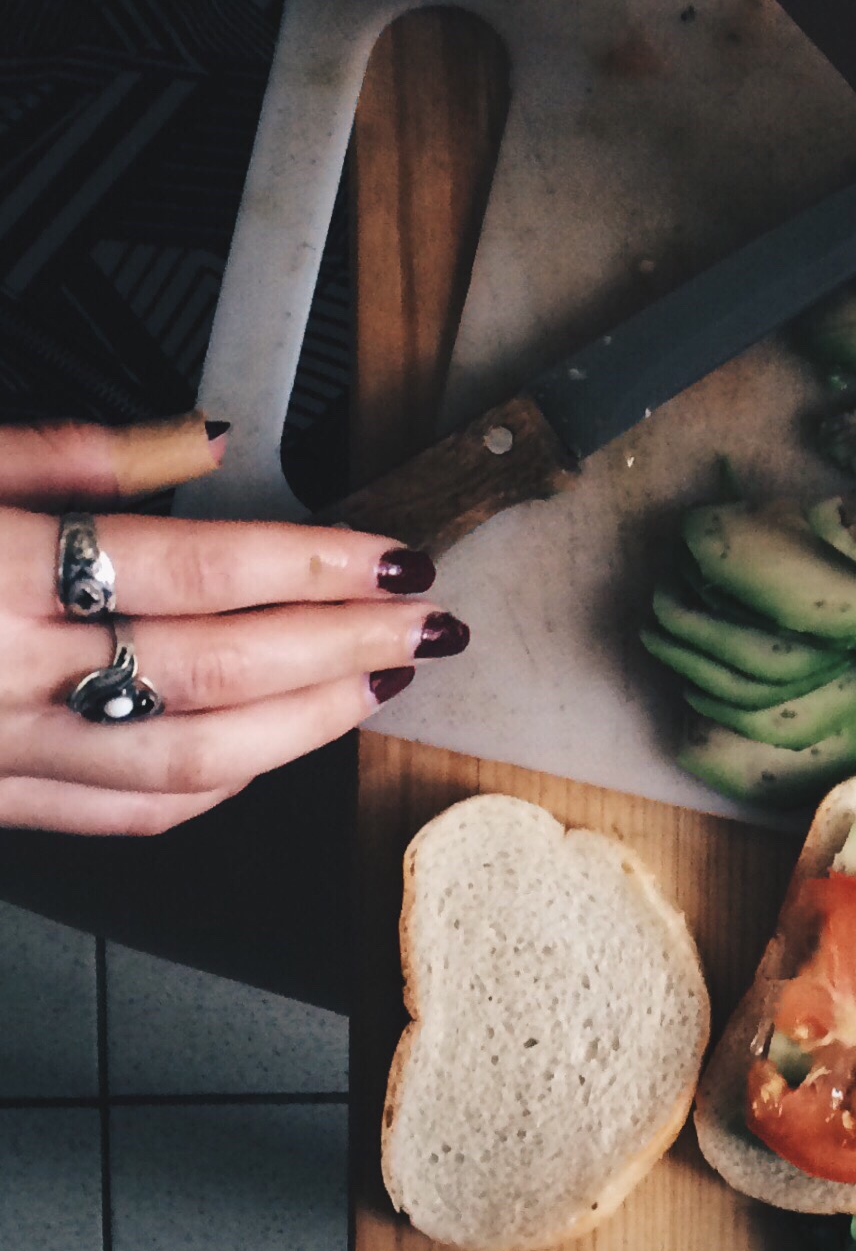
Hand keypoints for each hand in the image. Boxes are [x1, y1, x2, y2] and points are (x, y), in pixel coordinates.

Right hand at [0, 422, 466, 834]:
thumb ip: (72, 453)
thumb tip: (207, 439)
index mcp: (2, 574)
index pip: (198, 571)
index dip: (314, 566)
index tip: (393, 559)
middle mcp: (12, 676)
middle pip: (216, 671)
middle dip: (341, 647)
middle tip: (420, 626)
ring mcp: (4, 751)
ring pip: (187, 760)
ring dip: (303, 725)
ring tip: (375, 685)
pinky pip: (126, 811)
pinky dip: (214, 784)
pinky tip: (268, 750)